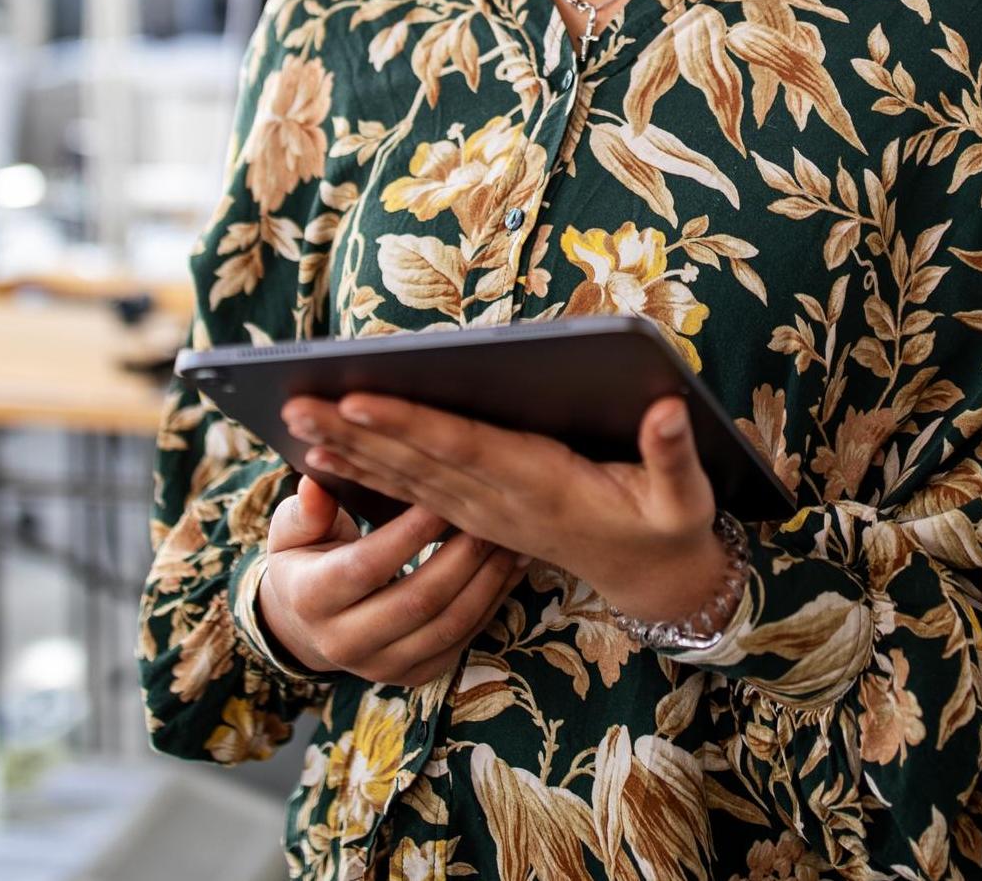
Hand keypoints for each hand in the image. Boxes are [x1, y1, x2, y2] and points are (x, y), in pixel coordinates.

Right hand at [257, 472, 527, 687]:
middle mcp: (343, 643)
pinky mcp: (413, 675)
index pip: (368, 565)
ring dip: (486, 580)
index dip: (410, 532)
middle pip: (417, 600)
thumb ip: (307, 509)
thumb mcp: (293, 530)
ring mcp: (381, 667)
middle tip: (490, 515)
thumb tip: (315, 483)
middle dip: (462, 555)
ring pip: (447, 625)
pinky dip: (492, 602)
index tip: (442, 496)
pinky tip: (511, 566)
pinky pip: (461, 640)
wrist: (306, 623)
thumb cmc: (305, 559)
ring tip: (509, 538)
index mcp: (311, 599)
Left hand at [278, 391, 728, 627]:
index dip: (410, 426)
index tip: (359, 400)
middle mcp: (501, 501)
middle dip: (355, 434)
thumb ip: (674, 454)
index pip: (464, 450)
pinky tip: (329, 455)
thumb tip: (670, 407)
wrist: (653, 580)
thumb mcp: (685, 499)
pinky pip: (413, 493)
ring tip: (296, 422)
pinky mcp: (479, 516)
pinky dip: (370, 473)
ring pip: (406, 479)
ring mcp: (485, 512)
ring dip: (350, 452)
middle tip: (297, 402)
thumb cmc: (669, 527)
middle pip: (418, 463)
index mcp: (542, 485)